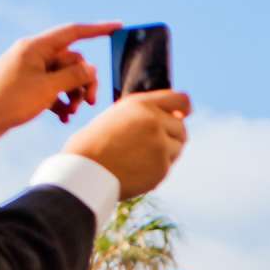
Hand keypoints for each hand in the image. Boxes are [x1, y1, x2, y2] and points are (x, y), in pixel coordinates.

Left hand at [0, 21, 116, 142]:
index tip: (117, 27)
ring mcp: (29, 71)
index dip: (97, 29)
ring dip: (72, 94)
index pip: (73, 32)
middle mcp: (32, 55)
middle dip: (83, 80)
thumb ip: (73, 76)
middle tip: (89, 102)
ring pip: (63, 77)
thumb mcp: (47, 89)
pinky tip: (62, 117)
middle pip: (71, 60)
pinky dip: (60, 102)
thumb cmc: (8, 100)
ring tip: (72, 112)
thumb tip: (91, 67)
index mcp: (35, 47)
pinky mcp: (25, 87)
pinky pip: (51, 89)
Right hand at [62, 91, 191, 199]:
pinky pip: (168, 166)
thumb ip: (144, 113)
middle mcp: (154, 121)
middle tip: (153, 144)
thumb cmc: (95, 143)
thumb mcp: (117, 115)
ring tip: (140, 156)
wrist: (85, 170)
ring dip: (166, 152)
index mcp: (141, 104)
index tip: (184, 114)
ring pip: (178, 148)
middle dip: (172, 135)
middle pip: (181, 128)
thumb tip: (178, 116)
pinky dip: (157, 168)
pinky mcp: (162, 168)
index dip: (184, 108)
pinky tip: (137, 168)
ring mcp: (161, 146)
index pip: (180, 100)